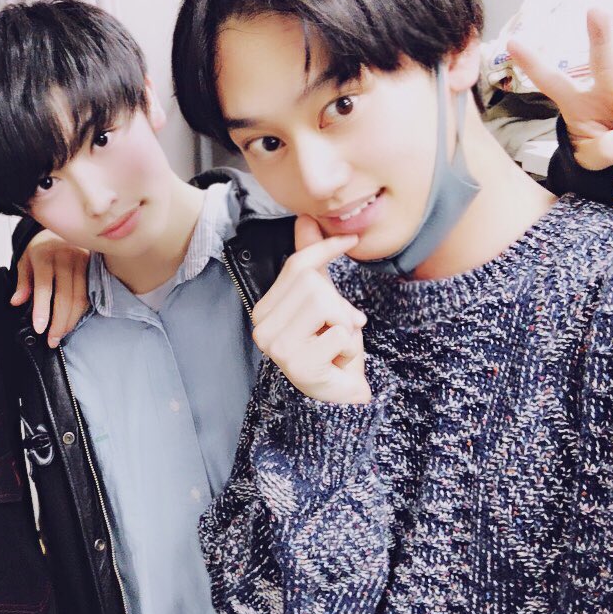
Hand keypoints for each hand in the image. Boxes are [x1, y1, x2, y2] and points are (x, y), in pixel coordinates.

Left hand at [11, 230, 89, 347]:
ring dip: (71, 320)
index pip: (44, 286)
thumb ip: (22, 281)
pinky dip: (81, 312)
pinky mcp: (91, 267)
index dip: (42, 309)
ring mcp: (81, 262)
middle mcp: (65, 258)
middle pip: (65, 296)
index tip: (39, 328)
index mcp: (44, 256)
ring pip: (79, 298)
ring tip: (61, 335)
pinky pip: (88, 294)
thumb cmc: (41, 248)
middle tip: (52, 340)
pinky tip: (72, 322)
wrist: (62, 228)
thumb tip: (16, 302)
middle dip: (59, 322)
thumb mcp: (25, 260)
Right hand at [251, 217, 370, 403]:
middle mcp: (262, 328)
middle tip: (339, 327)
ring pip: (326, 306)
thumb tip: (306, 220)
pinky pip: (340, 334)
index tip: (350, 240)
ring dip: (345, 325)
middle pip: (313, 284)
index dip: (324, 249)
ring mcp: (277, 348)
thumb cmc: (329, 347)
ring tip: (337, 343)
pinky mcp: (298, 365)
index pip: (296, 266)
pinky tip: (338, 361)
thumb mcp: (323, 299)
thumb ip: (312, 263)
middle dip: (338, 303)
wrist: (338, 393)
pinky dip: (350, 346)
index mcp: (264, 310)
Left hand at [508, 8, 612, 196]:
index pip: (553, 81)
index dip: (533, 64)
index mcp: (578, 102)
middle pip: (606, 62)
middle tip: (595, 12)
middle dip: (601, 37)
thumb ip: (607, 151)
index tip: (511, 43)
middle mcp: (607, 90)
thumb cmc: (601, 153)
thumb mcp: (594, 160)